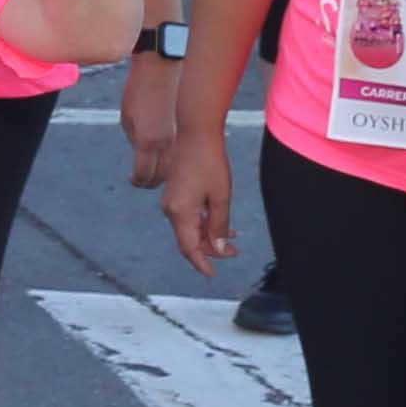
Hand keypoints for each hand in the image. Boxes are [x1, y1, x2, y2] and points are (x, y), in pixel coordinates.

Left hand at [120, 42, 184, 187]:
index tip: (134, 180)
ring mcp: (182, 137)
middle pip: (162, 178)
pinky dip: (180, 157)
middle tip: (146, 177)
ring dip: (168, 171)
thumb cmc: (141, 88)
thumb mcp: (128, 117)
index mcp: (147, 142)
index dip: (138, 181)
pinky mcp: (191, 128)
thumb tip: (142, 156)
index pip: (144, 176)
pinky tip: (173, 153)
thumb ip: (135, 141)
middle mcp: (168, 144)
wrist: (163, 65)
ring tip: (160, 167)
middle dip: (152, 179)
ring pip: (178, 169)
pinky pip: (186, 152)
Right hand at [162, 123, 238, 276]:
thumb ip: (219, 224)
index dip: (201, 263)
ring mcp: (171, 199)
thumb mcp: (221, 197)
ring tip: (232, 236)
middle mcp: (171, 208)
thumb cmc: (209, 162)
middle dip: (211, 248)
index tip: (212, 273)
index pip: (189, 248)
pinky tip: (219, 219)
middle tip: (234, 251)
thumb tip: (219, 246)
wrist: (196, 132)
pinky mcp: (175, 190)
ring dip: (209, 234)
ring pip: (189, 227)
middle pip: (189, 239)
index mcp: (180, 212)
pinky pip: (188, 214)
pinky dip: (203, 221)